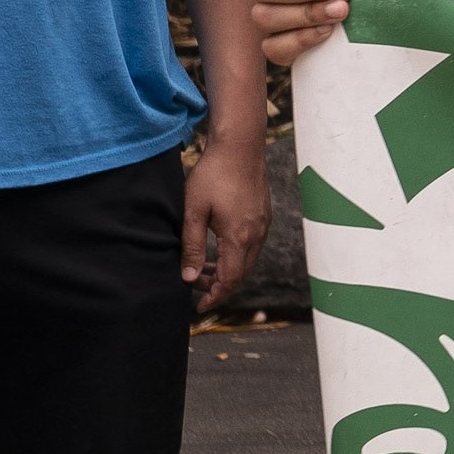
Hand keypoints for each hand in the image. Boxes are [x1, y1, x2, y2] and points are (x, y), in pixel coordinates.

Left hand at [180, 128, 270, 310]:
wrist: (240, 147)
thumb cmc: (212, 175)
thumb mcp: (193, 212)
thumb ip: (192, 247)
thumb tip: (189, 277)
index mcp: (239, 237)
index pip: (229, 280)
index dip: (214, 296)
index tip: (199, 307)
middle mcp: (256, 234)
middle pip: (241, 274)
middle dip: (219, 285)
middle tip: (194, 285)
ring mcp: (263, 224)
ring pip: (247, 261)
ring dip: (227, 270)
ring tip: (204, 268)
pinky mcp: (263, 215)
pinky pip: (252, 246)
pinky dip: (236, 256)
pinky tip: (220, 247)